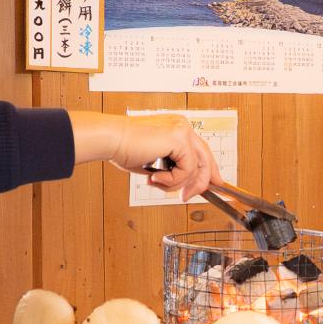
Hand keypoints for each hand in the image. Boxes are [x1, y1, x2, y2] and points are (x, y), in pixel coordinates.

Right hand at [69, 111, 215, 200]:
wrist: (111, 139)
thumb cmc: (124, 148)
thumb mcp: (154, 162)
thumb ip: (171, 170)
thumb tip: (185, 186)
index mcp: (177, 128)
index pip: (201, 150)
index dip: (208, 170)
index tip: (211, 185)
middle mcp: (182, 126)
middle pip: (206, 158)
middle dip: (200, 182)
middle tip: (186, 197)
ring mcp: (182, 130)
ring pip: (196, 167)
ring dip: (177, 183)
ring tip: (158, 182)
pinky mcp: (179, 138)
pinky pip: (187, 169)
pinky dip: (172, 179)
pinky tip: (155, 177)